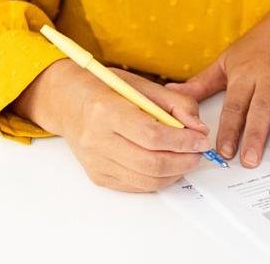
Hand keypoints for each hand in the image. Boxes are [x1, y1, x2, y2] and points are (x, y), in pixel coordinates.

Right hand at [13, 59, 213, 192]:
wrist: (68, 103)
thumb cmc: (104, 89)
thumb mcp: (141, 85)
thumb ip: (175, 103)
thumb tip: (199, 128)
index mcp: (106, 110)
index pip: (152, 136)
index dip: (183, 142)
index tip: (201, 140)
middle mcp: (97, 140)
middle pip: (151, 163)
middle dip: (183, 161)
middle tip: (198, 153)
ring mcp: (96, 162)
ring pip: (146, 180)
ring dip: (174, 173)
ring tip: (186, 159)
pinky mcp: (98, 176)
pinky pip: (135, 186)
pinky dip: (157, 179)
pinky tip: (167, 165)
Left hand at [170, 0, 269, 167]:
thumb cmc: (260, 43)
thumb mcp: (228, 59)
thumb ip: (201, 82)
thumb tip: (170, 94)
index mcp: (246, 73)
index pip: (235, 104)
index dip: (229, 128)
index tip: (223, 151)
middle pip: (261, 108)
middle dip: (254, 134)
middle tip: (249, 160)